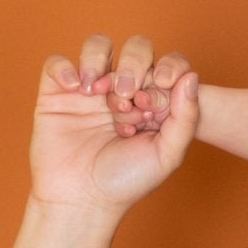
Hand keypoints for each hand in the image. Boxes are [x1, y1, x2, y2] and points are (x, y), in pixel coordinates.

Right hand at [29, 35, 199, 214]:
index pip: (166, 64)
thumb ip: (186, 117)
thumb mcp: (167, 154)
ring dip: (100, 61)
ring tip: (98, 93)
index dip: (168, 69)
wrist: (83, 201)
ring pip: (97, 46)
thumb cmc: (126, 182)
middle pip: (135, 49)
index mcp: (152, 101)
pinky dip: (66, 68)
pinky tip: (77, 90)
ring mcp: (89, 90)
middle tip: (128, 96)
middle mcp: (122, 90)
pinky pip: (57, 64)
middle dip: (135, 65)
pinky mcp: (56, 95)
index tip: (161, 90)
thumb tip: (191, 77)